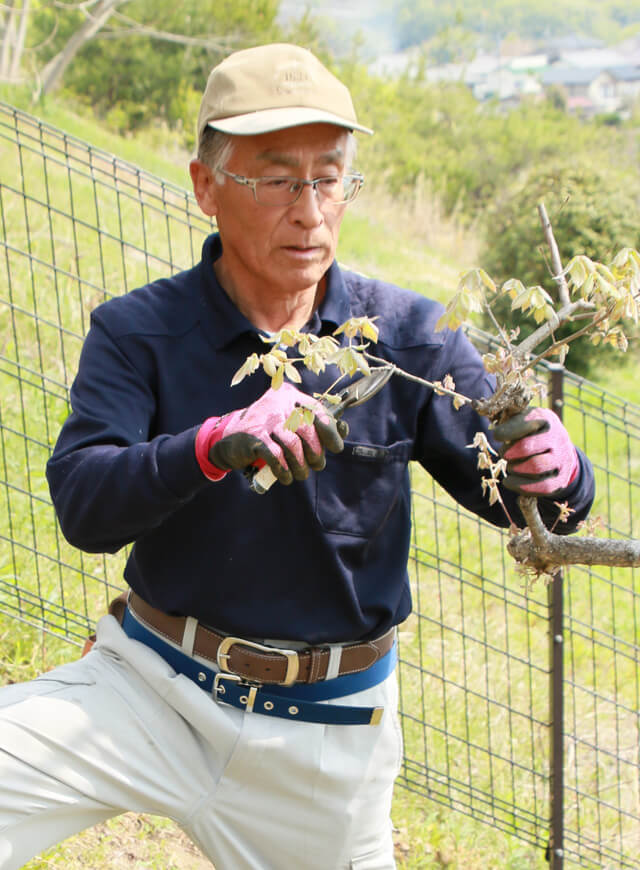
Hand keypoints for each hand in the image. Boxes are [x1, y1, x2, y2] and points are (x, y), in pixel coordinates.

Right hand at [196, 383, 345, 484]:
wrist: (229, 438)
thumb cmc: (268, 432)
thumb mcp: (290, 422)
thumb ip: (315, 424)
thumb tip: (343, 430)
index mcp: (290, 396)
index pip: (317, 410)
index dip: (330, 431)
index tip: (336, 448)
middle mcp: (278, 403)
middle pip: (307, 430)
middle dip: (316, 452)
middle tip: (317, 465)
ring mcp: (265, 419)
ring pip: (293, 445)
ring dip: (300, 465)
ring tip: (301, 474)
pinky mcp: (254, 436)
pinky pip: (276, 456)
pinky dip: (284, 470)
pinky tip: (286, 477)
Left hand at [492, 407, 578, 495]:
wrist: (560, 449)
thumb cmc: (533, 432)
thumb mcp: (523, 419)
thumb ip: (510, 423)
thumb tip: (498, 434)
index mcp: (545, 420)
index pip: (524, 425)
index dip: (507, 432)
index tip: (498, 436)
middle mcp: (557, 438)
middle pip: (526, 447)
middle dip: (508, 452)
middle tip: (504, 454)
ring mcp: (561, 460)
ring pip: (535, 467)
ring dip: (515, 469)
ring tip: (510, 467)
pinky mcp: (561, 479)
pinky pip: (543, 486)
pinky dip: (522, 486)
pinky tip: (510, 482)